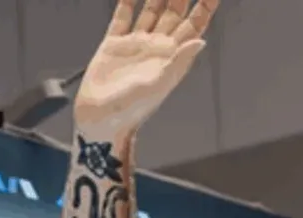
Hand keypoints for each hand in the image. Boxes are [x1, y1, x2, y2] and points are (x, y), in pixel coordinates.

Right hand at [75, 0, 219, 140]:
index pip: (193, 25)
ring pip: (151, 9)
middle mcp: (156, 47)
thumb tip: (201, 41)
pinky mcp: (114, 44)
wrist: (99, 120)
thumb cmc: (130, 110)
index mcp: (171, 57)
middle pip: (174, 12)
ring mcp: (136, 43)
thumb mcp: (158, 86)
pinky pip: (123, 16)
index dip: (204, 7)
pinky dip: (127, 0)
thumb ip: (179, 62)